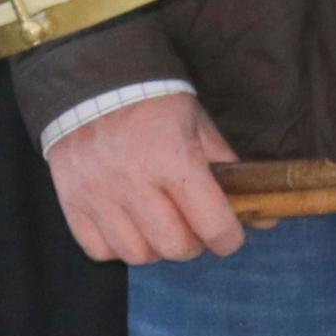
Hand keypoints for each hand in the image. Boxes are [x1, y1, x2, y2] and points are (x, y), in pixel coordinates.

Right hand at [47, 91, 244, 263]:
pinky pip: (98, 248)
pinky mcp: (70, 198)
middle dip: (192, 243)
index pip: (214, 227)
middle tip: (189, 225)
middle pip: (175, 248)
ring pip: (137, 254)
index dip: (228, 238)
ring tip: (155, 223)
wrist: (89, 81)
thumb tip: (264, 217)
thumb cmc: (153, 103)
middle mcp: (133, 180)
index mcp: (173, 159)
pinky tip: (124, 223)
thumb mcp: (198, 126)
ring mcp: (97, 192)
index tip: (226, 233)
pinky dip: (115, 244)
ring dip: (153, 246)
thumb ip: (230, 172)